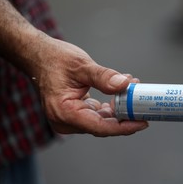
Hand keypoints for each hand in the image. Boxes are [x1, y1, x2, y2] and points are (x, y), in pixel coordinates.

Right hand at [28, 33, 147, 136]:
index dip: (123, 127)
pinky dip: (111, 106)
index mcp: (64, 112)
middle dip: (125, 116)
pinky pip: (97, 115)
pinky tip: (122, 93)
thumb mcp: (81, 65)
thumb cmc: (53, 59)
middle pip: (103, 126)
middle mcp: (66, 121)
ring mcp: (70, 119)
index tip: (141, 123)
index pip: (100, 127)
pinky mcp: (75, 114)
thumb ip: (103, 77)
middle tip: (144, 106)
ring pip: (102, 121)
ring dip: (120, 109)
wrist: (38, 56)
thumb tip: (125, 84)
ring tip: (134, 93)